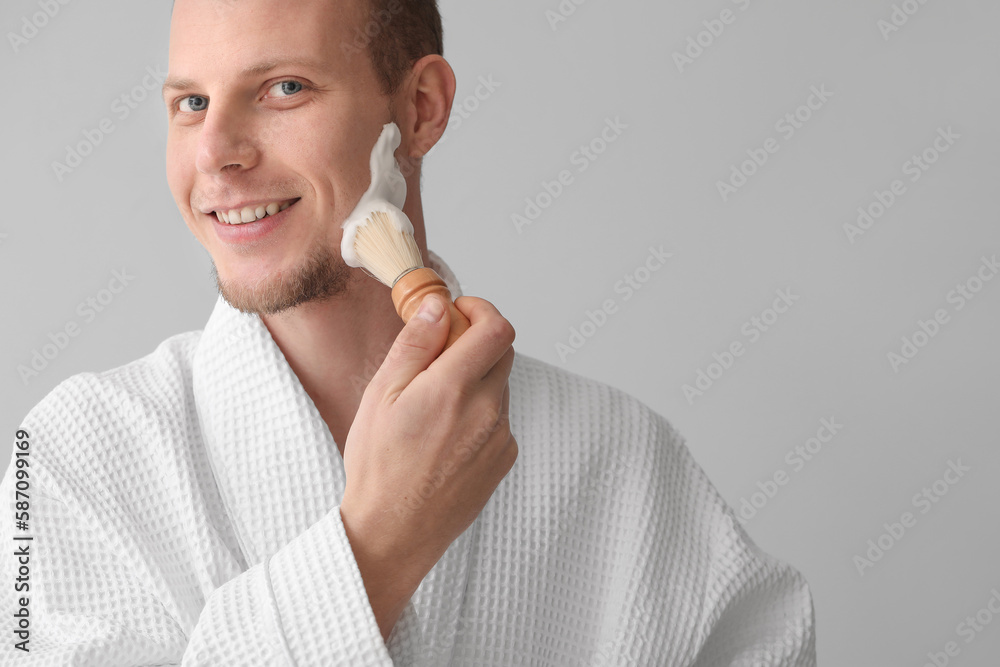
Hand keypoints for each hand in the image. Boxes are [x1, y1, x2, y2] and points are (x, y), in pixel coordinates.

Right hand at [339, 293, 516, 638]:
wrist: (394, 532)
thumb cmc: (380, 466)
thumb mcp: (382, 395)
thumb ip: (415, 344)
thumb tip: (438, 306)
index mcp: (454, 388)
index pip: (497, 328)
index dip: (480, 310)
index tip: (458, 313)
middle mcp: (487, 410)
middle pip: (503, 353)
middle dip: (476, 342)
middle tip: (440, 355)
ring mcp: (500, 437)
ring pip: (499, 386)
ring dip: (475, 380)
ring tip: (434, 406)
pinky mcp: (504, 459)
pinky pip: (499, 419)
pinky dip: (479, 413)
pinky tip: (445, 435)